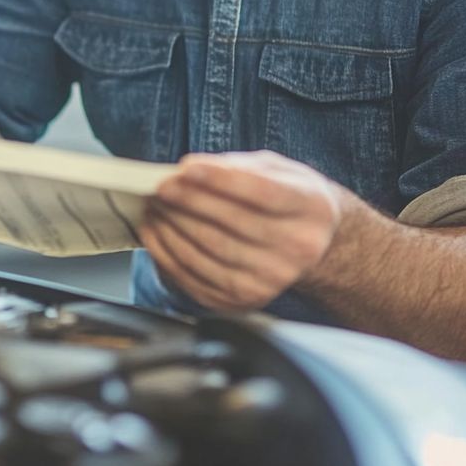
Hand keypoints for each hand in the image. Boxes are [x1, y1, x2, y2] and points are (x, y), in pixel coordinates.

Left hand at [142, 150, 352, 310]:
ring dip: (172, 226)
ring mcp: (272, 279)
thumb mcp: (278, 169)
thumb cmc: (287, 198)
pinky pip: (197, 277)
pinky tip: (155, 232)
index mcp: (310, 207)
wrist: (313, 245)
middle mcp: (297, 248)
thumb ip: (238, 166)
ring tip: (153, 205)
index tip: (184, 168)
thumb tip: (190, 170)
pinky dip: (168, 253)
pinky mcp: (245, 299)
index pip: (261, 193)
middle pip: (230, 224)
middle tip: (159, 186)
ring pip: (210, 251)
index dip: (219, 180)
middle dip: (187, 202)